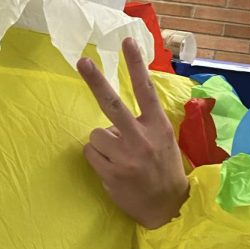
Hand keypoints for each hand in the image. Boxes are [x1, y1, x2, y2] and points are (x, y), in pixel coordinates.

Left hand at [78, 37, 189, 229]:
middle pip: (112, 103)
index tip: (126, 42)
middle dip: (95, 80)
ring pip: (96, 134)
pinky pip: (90, 153)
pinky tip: (112, 168)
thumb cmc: (163, 169)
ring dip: (101, 143)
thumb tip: (113, 117)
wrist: (167, 207)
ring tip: (118, 157)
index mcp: (158, 126)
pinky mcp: (111, 173)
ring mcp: (125, 156)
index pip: (145, 90)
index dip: (135, 65)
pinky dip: (96, 158)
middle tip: (82, 61)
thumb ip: (143, 124)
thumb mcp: (164, 140)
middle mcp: (142, 138)